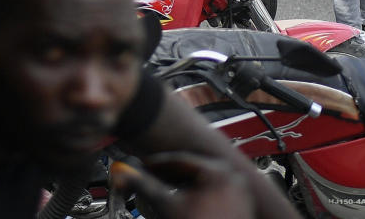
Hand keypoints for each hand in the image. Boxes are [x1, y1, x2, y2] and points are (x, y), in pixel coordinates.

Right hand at [121, 153, 253, 218]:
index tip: (144, 165)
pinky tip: (185, 202)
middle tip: (152, 176)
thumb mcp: (167, 205)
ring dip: (182, 185)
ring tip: (167, 191)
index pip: (180, 159)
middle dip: (170, 174)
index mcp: (220, 171)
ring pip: (203, 181)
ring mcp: (241, 192)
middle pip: (192, 169)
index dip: (157, 163)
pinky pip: (214, 192)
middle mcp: (235, 177)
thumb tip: (123, 174)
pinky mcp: (241, 205)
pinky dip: (197, 194)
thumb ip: (144, 185)